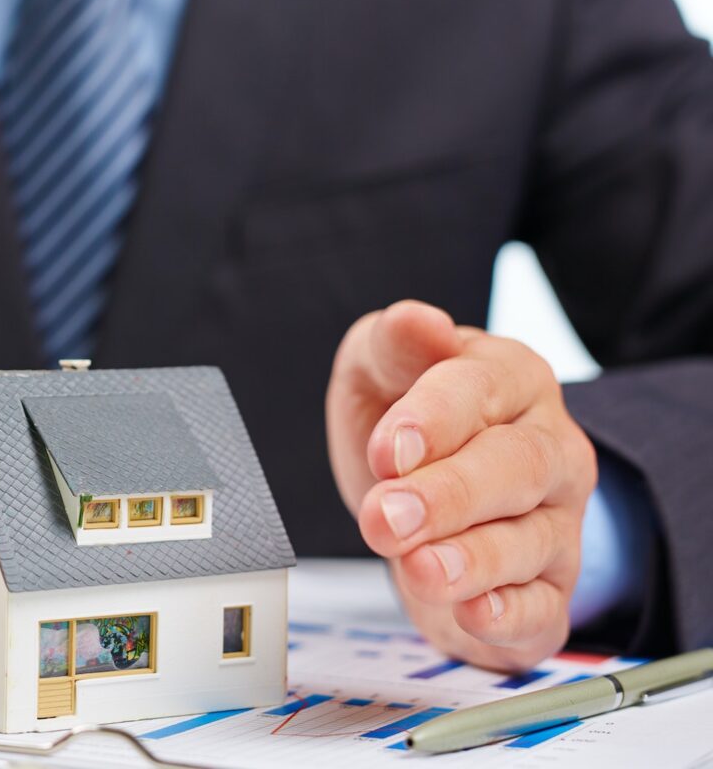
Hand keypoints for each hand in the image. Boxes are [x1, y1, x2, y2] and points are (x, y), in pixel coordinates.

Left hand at [326, 300, 596, 669]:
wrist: (419, 492)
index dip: (432, 420)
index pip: (478, 389)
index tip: (387, 451)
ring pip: (531, 540)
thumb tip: (420, 321)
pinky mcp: (547, 589)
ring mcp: (557, 521)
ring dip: (473, 560)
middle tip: (386, 517)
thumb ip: (394, 343)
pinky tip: (476, 612)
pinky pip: (545, 608)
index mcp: (509, 378)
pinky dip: (511, 616)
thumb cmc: (405, 419)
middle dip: (449, 495)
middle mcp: (547, 447)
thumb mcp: (380, 365)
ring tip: (420, 568)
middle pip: (516, 467)